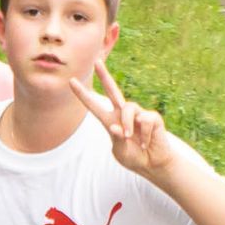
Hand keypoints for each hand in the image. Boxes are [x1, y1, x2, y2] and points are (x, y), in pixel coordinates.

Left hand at [69, 60, 171, 176]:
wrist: (153, 163)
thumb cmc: (134, 157)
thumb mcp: (120, 151)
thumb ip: (117, 139)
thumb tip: (117, 127)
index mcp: (110, 121)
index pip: (94, 105)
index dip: (83, 94)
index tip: (71, 81)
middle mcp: (122, 114)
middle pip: (112, 89)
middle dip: (104, 75)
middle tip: (96, 61)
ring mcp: (138, 114)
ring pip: (128, 108)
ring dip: (128, 125)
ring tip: (131, 138)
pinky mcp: (152, 117)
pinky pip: (144, 120)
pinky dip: (144, 135)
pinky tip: (147, 143)